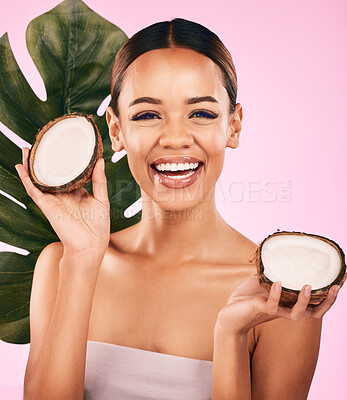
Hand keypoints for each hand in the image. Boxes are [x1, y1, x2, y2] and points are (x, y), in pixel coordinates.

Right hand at [15, 147, 109, 253]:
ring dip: (33, 165)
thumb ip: (100, 181)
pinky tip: (21, 166)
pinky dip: (27, 178)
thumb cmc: (98, 228)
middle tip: (44, 143)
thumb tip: (100, 161)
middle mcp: (64, 195)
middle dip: (48, 160)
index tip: (68, 147)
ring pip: (40, 179)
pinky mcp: (47, 206)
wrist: (90, 246)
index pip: (70, 173)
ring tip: (28, 149)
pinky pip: (34, 190)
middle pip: (53, 174)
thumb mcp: (102, 200)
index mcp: (77, 193)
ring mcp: (54, 200)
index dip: (68, 161)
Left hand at [215, 273, 345, 335]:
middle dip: (328, 301)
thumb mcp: (261, 280)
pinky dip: (276, 294)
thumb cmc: (246, 298)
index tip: (339, 280)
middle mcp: (286, 310)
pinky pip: (272, 305)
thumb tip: (274, 250)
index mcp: (289, 304)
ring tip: (308, 286)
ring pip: (298, 314)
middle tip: (335, 287)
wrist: (229, 314)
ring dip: (304, 301)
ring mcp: (275, 312)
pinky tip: (277, 283)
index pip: (315, 304)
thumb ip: (270, 269)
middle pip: (315, 313)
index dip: (329, 296)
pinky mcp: (262, 310)